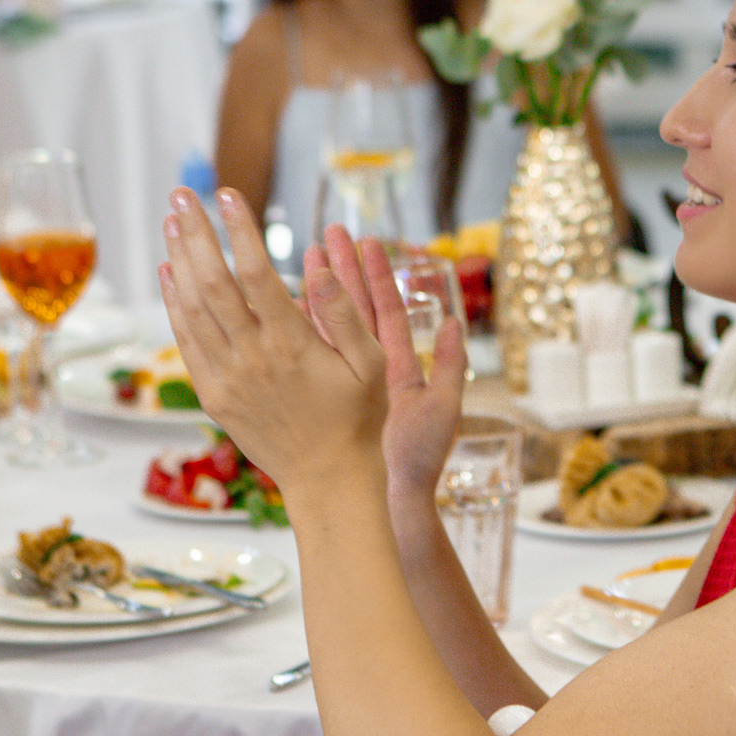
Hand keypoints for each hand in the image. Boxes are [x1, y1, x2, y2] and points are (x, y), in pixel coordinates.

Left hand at [159, 188, 387, 492]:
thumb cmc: (357, 420)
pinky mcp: (213, 395)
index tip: (229, 195)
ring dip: (180, 261)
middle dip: (196, 234)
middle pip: (212, 283)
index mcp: (291, 346)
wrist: (328, 479)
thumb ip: (344, 314)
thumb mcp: (371, 365)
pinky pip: (187, 341)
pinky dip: (174, 304)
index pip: (256, 273)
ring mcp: (227, 378)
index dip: (240, 230)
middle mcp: (252, 358)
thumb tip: (320, 267)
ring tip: (173, 221)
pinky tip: (170, 274)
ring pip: (192, 309)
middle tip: (183, 193)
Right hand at [314, 229, 467, 506]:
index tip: (367, 241)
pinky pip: (309, 357)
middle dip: (343, 270)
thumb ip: (451, 366)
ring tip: (303, 255)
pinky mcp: (325, 396)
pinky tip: (279, 304)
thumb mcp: (442, 411)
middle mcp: (371, 369)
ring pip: (327, 328)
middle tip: (329, 233)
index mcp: (401, 366)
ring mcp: (344, 382)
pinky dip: (297, 331)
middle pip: (354, 309)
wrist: (391, 502)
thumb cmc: (418, 461)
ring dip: (317, 293)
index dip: (377, 275)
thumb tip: (455, 322)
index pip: (387, 310)